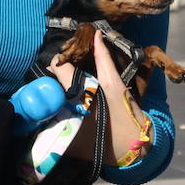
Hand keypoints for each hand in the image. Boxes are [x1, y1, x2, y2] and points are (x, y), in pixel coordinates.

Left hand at [49, 31, 144, 165]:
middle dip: (58, 82)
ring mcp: (63, 130)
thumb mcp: (115, 85)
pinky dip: (59, 116)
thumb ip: (103, 59)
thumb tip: (95, 34)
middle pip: (51, 88)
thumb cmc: (126, 114)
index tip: (69, 62)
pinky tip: (73, 115)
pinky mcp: (63, 145)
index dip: (62, 60)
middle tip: (72, 82)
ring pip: (50, 105)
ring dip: (57, 98)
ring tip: (73, 99)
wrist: (134, 150)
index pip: (58, 68)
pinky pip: (54, 123)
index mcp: (78, 96)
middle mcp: (66, 113)